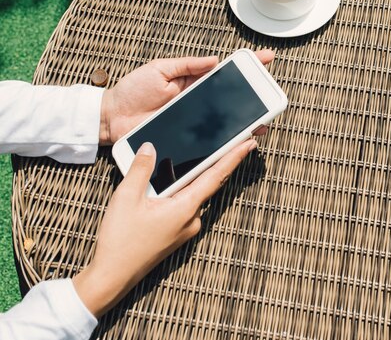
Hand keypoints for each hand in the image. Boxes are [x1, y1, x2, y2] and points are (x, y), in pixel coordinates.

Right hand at [72, 139, 256, 316]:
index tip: (249, 144)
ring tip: (184, 156)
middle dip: (218, 162)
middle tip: (231, 141)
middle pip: (208, 184)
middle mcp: (192, 219)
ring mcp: (186, 228)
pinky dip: (181, 191)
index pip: (216, 176)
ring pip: (194, 194)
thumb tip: (149, 147)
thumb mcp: (126, 197)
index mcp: (186, 208)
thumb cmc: (120, 240)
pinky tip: (166, 182)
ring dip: (191, 176)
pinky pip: (184, 205)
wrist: (113, 276)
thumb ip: (140, 168)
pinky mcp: (177, 233)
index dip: (234, 158)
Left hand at [99, 49, 274, 144]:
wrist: (112, 118)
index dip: (246, 66)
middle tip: (270, 96)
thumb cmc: (132, 90)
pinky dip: (225, 140)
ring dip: (244, 122)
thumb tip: (214, 60)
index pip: (225, 73)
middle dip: (254, 98)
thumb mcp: (159, 69)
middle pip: (232, 100)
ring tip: (261, 122)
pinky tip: (238, 139)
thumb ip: (187, 65)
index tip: (266, 59)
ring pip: (225, 122)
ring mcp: (194, 122)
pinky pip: (209, 140)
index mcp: (193, 82)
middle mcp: (198, 102)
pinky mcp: (187, 139)